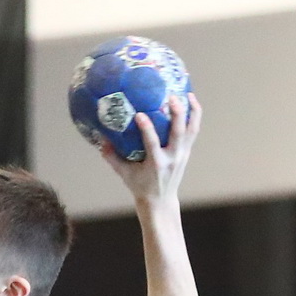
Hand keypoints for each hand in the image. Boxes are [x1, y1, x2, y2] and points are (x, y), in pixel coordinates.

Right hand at [99, 92, 199, 207]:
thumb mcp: (124, 174)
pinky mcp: (187, 150)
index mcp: (156, 163)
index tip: (139, 114)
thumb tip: (101, 140)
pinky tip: (190, 102)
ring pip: (191, 129)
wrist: (160, 201)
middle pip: (178, 132)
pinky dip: (194, 115)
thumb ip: (112, 157)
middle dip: (177, 113)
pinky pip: (193, 130)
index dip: (146, 128)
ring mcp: (182, 153)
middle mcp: (172, 157)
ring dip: (191, 111)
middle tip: (171, 97)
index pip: (152, 143)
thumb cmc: (140, 186)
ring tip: (187, 94)